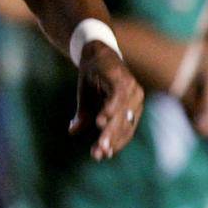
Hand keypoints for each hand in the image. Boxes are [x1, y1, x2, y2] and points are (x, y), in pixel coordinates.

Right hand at [69, 41, 143, 160]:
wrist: (94, 51)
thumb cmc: (94, 77)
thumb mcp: (87, 99)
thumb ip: (85, 115)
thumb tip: (72, 131)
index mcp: (131, 108)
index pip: (124, 132)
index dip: (113, 144)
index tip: (99, 156)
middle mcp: (135, 101)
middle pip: (124, 127)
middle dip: (111, 141)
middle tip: (99, 154)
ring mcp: (131, 90)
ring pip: (121, 116)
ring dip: (110, 131)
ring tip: (100, 144)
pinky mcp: (122, 80)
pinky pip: (117, 98)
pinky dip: (110, 110)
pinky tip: (101, 121)